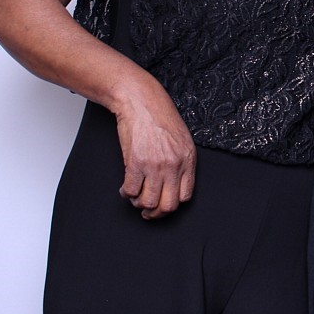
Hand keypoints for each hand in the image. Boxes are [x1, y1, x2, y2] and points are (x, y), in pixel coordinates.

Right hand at [113, 81, 196, 219]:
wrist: (142, 101)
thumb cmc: (159, 116)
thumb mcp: (181, 139)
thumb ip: (180, 161)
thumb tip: (173, 183)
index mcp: (188, 160)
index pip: (185, 196)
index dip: (171, 204)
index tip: (163, 204)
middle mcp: (174, 165)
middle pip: (167, 205)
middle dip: (155, 213)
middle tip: (147, 211)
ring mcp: (155, 165)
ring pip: (148, 202)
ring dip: (139, 204)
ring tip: (135, 197)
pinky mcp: (136, 162)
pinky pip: (131, 190)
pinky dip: (126, 193)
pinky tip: (125, 188)